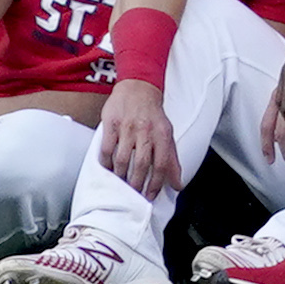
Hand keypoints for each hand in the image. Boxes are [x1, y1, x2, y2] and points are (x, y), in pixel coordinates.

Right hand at [97, 78, 179, 199]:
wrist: (139, 88)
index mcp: (162, 134)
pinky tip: (108, 169)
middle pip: (141, 164)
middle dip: (137, 184)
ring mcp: (127, 128)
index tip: (150, 195)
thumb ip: (172, 159)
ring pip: (122, 159)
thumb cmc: (153, 115)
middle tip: (133, 193)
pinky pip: (107, 149)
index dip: (156, 184)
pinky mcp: (111, 124)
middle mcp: (146, 131)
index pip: (161, 164)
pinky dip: (106, 163)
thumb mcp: (167, 133)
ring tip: (121, 183)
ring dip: (120, 176)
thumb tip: (178, 183)